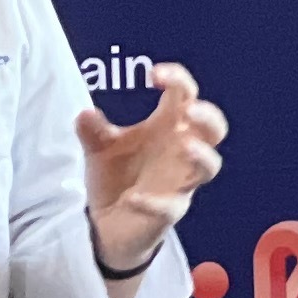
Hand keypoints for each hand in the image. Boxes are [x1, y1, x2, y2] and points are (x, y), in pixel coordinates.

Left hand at [75, 63, 225, 287]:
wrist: (109, 224)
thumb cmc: (117, 175)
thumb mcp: (100, 147)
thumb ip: (93, 131)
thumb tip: (84, 114)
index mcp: (167, 127)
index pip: (185, 94)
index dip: (178, 79)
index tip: (155, 74)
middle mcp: (180, 152)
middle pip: (213, 129)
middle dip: (207, 116)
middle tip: (189, 109)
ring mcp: (179, 182)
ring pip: (208, 167)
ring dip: (201, 155)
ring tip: (186, 146)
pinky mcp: (168, 213)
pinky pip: (170, 208)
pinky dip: (154, 203)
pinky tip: (134, 199)